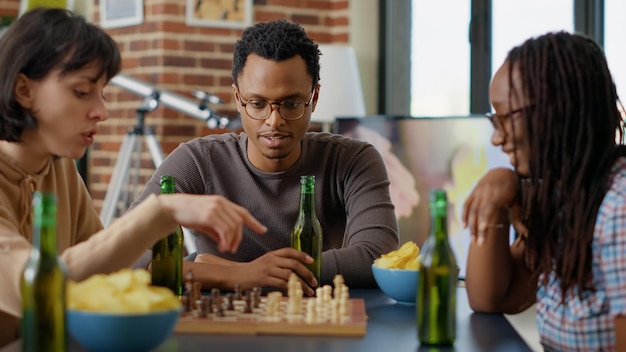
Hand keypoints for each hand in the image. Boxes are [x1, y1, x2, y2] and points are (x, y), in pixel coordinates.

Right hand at [158, 194, 266, 252]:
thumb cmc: (186, 214)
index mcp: (222, 202)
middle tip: (234, 249)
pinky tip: (222, 247)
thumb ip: (217, 230)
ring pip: (233, 227)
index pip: (242, 212)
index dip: (254, 222)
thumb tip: (226, 241)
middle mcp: (221, 203)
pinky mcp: (209, 214)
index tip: (263, 230)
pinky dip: (226, 241)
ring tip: (227, 249)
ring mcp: (216, 208)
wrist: (170, 209)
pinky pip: (224, 230)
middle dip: (239, 238)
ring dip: (232, 241)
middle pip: (239, 222)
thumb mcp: (205, 222)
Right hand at [197, 248, 316, 295]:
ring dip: (302, 283)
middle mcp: (271, 259)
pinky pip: (282, 283)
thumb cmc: (251, 271)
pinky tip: (295, 293)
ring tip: (309, 290)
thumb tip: (296, 270)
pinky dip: (291, 288)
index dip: (302, 254)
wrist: (234, 276)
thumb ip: (278, 263)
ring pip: (290, 274)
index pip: (290, 251)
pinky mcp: (264, 279)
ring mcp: (267, 269)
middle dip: (307, 272)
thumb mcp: (265, 262)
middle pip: (294, 263)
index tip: (312, 261)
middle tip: (314, 281)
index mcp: (272, 254)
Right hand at [462, 168, 524, 242]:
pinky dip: (464, 216)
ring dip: (471, 225)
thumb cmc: (514, 189)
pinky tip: (464, 227)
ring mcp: (478, 191)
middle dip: (478, 228)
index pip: (489, 209)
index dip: (485, 221)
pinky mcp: (473, 192)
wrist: (502, 171)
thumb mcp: (518, 202)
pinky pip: (466, 204)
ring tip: (472, 239)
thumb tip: (527, 234)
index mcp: (498, 193)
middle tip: (479, 243)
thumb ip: (518, 217)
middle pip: (478, 212)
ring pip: (471, 210)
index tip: (483, 233)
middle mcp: (486, 192)